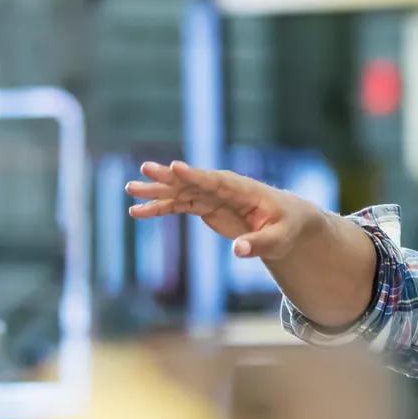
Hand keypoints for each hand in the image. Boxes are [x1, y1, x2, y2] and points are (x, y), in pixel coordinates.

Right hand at [125, 160, 316, 259]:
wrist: (286, 221)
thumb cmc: (286, 228)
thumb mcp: (279, 239)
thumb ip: (259, 244)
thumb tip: (238, 251)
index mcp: (244, 190)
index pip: (217, 180)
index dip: (196, 175)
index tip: (175, 167)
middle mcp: (224, 188)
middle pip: (193, 181)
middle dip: (169, 177)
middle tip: (145, 169)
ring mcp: (212, 196)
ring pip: (180, 192)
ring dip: (157, 192)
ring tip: (130, 190)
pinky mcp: (205, 206)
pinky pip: (178, 205)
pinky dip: (159, 208)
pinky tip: (137, 213)